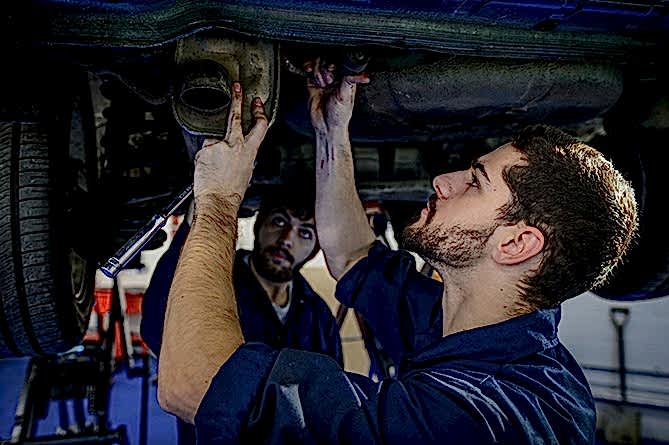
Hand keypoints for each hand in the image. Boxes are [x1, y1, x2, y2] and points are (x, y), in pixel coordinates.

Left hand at [194, 82, 267, 204]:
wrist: (218, 199)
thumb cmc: (231, 191)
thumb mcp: (246, 171)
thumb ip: (241, 155)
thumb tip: (234, 150)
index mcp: (249, 151)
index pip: (259, 126)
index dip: (258, 112)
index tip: (256, 102)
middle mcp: (234, 145)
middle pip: (235, 117)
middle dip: (237, 100)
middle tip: (236, 88)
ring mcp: (218, 146)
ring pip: (214, 140)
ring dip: (214, 151)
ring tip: (215, 167)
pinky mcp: (204, 150)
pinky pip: (204, 150)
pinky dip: (205, 158)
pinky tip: (207, 169)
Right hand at [304, 58, 368, 136]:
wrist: (326, 126)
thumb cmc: (339, 115)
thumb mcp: (346, 96)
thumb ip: (351, 81)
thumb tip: (364, 75)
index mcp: (346, 79)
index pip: (340, 62)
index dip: (334, 63)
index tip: (332, 69)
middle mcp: (335, 78)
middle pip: (326, 61)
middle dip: (325, 69)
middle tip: (328, 81)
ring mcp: (323, 81)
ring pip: (317, 64)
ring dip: (317, 72)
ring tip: (321, 84)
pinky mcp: (313, 84)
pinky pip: (309, 71)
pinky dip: (308, 69)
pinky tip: (309, 72)